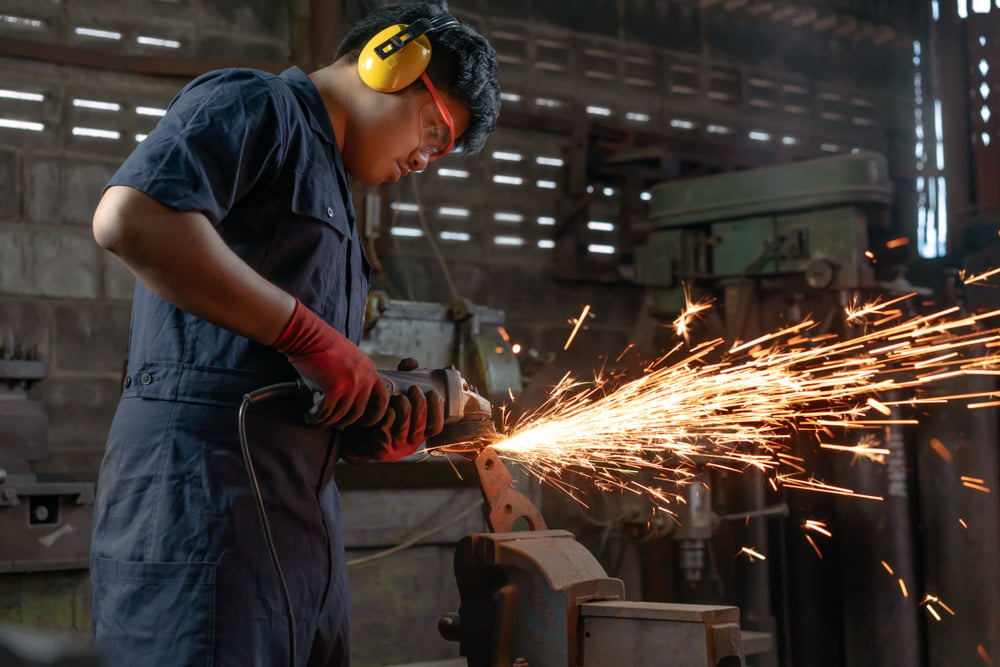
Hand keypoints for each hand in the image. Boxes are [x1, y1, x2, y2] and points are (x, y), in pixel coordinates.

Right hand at [272, 299, 387, 427]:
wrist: (309, 335)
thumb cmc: (324, 345)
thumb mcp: (351, 358)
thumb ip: (356, 374)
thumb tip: (352, 397)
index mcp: (370, 370)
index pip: (383, 399)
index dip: (375, 414)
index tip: (363, 421)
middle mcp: (364, 378)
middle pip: (359, 412)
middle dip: (346, 422)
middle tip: (335, 424)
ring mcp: (351, 384)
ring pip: (342, 414)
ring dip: (329, 421)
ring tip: (318, 421)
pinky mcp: (334, 388)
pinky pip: (327, 412)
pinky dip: (317, 418)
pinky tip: (310, 417)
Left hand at [341, 358, 444, 461]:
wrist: (356, 434)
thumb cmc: (381, 412)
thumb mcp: (397, 396)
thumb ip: (405, 377)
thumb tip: (412, 363)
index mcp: (419, 433)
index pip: (436, 426)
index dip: (437, 410)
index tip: (432, 392)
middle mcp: (410, 444)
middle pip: (421, 425)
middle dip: (419, 404)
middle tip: (413, 389)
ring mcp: (395, 448)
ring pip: (404, 426)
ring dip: (404, 408)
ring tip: (399, 396)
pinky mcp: (380, 449)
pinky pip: (386, 428)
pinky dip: (387, 414)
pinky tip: (384, 406)